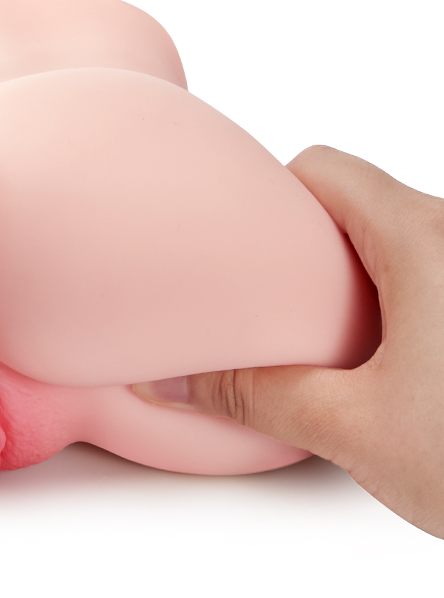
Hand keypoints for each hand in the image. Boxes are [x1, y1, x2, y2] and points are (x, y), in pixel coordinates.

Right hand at [134, 145, 443, 537]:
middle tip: (282, 309)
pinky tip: (402, 366)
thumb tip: (179, 382)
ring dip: (365, 282)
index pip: (323, 167)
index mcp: (425, 240)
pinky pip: (438, 275)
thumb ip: (255, 397)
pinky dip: (408, 304)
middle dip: (313, 250)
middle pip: (363, 204)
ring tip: (341, 346)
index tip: (246, 244)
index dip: (272, 197)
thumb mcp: (356, 430)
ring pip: (407, 242)